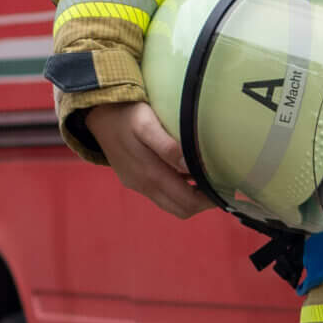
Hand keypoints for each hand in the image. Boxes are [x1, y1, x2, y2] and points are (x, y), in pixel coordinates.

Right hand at [83, 101, 214, 220]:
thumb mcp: (146, 124)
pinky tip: (188, 173)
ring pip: (171, 204)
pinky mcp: (133, 179)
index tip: (226, 188)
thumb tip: (192, 167)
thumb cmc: (125, 114)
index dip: (209, 200)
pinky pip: (161, 195)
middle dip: (203, 202)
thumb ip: (168, 147)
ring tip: (209, 180)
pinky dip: (178, 191)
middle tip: (222, 185)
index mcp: (149, 175)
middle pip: (181, 209)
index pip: (186, 202)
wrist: (96, 113)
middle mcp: (143, 185)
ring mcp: (137, 184)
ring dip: (191, 198)